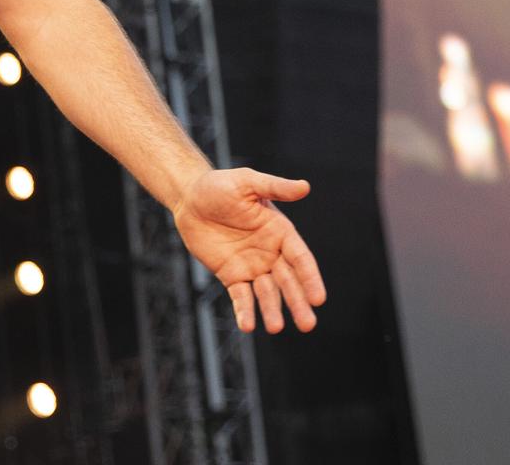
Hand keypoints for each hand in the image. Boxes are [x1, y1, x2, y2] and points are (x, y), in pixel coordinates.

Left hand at [172, 167, 326, 332]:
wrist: (190, 198)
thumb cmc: (221, 185)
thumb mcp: (247, 182)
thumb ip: (275, 187)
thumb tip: (305, 187)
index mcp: (280, 231)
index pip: (300, 258)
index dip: (310, 278)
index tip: (319, 299)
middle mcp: (271, 252)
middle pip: (288, 281)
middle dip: (298, 302)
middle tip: (308, 325)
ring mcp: (252, 267)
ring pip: (267, 293)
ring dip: (272, 310)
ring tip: (276, 328)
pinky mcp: (232, 276)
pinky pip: (241, 297)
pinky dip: (245, 311)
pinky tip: (247, 326)